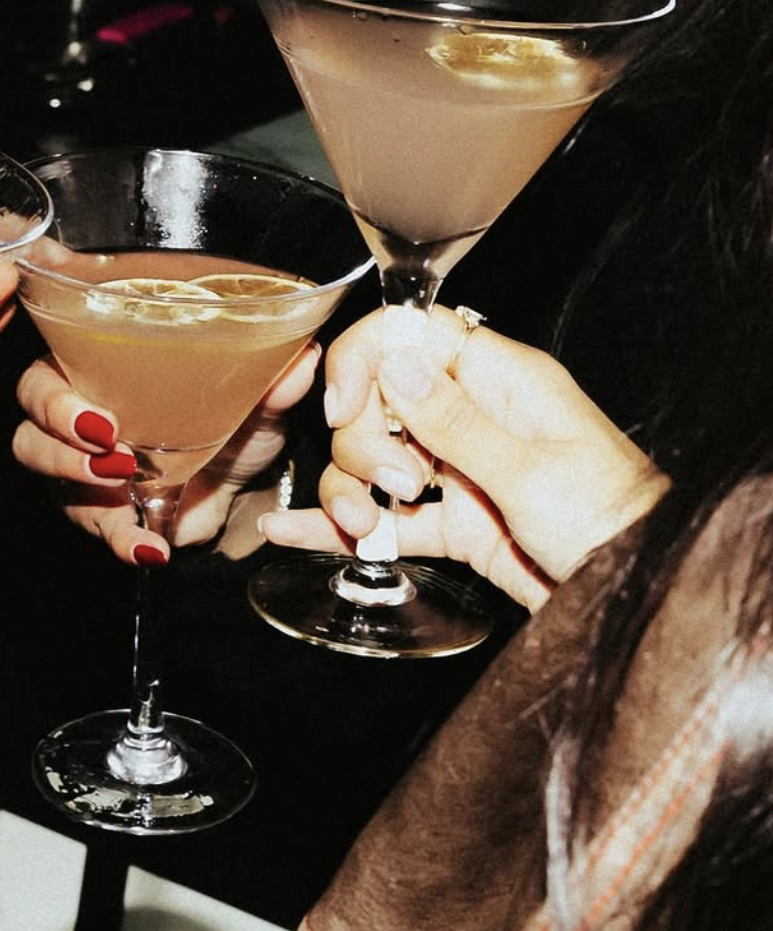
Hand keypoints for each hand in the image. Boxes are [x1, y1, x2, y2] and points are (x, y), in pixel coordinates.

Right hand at [11, 344, 321, 564]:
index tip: (94, 415)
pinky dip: (122, 539)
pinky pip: (94, 526)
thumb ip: (273, 380)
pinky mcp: (99, 511)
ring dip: (76, 479)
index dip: (55, 395)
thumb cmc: (233, 424)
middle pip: (31, 421)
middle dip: (59, 438)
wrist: (242, 487)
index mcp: (100, 368)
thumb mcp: (256, 402)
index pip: (47, 370)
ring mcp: (80, 466)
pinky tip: (150, 546)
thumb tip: (304, 356)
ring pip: (43, 469)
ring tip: (122, 485)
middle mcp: (77, 413)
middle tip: (107, 447)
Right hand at [259, 306, 668, 609]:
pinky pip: (387, 518)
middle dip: (364, 443)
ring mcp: (460, 472)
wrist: (641, 594)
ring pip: (374, 462)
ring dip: (352, 490)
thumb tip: (396, 361)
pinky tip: (290, 532)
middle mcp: (474, 418)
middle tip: (398, 482)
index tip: (344, 407)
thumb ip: (456, 420)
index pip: (412, 335)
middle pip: (378, 403)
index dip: (365, 361)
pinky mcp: (455, 525)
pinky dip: (342, 525)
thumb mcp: (532, 470)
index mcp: (502, 381)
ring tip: (364, 526)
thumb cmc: (615, 521)